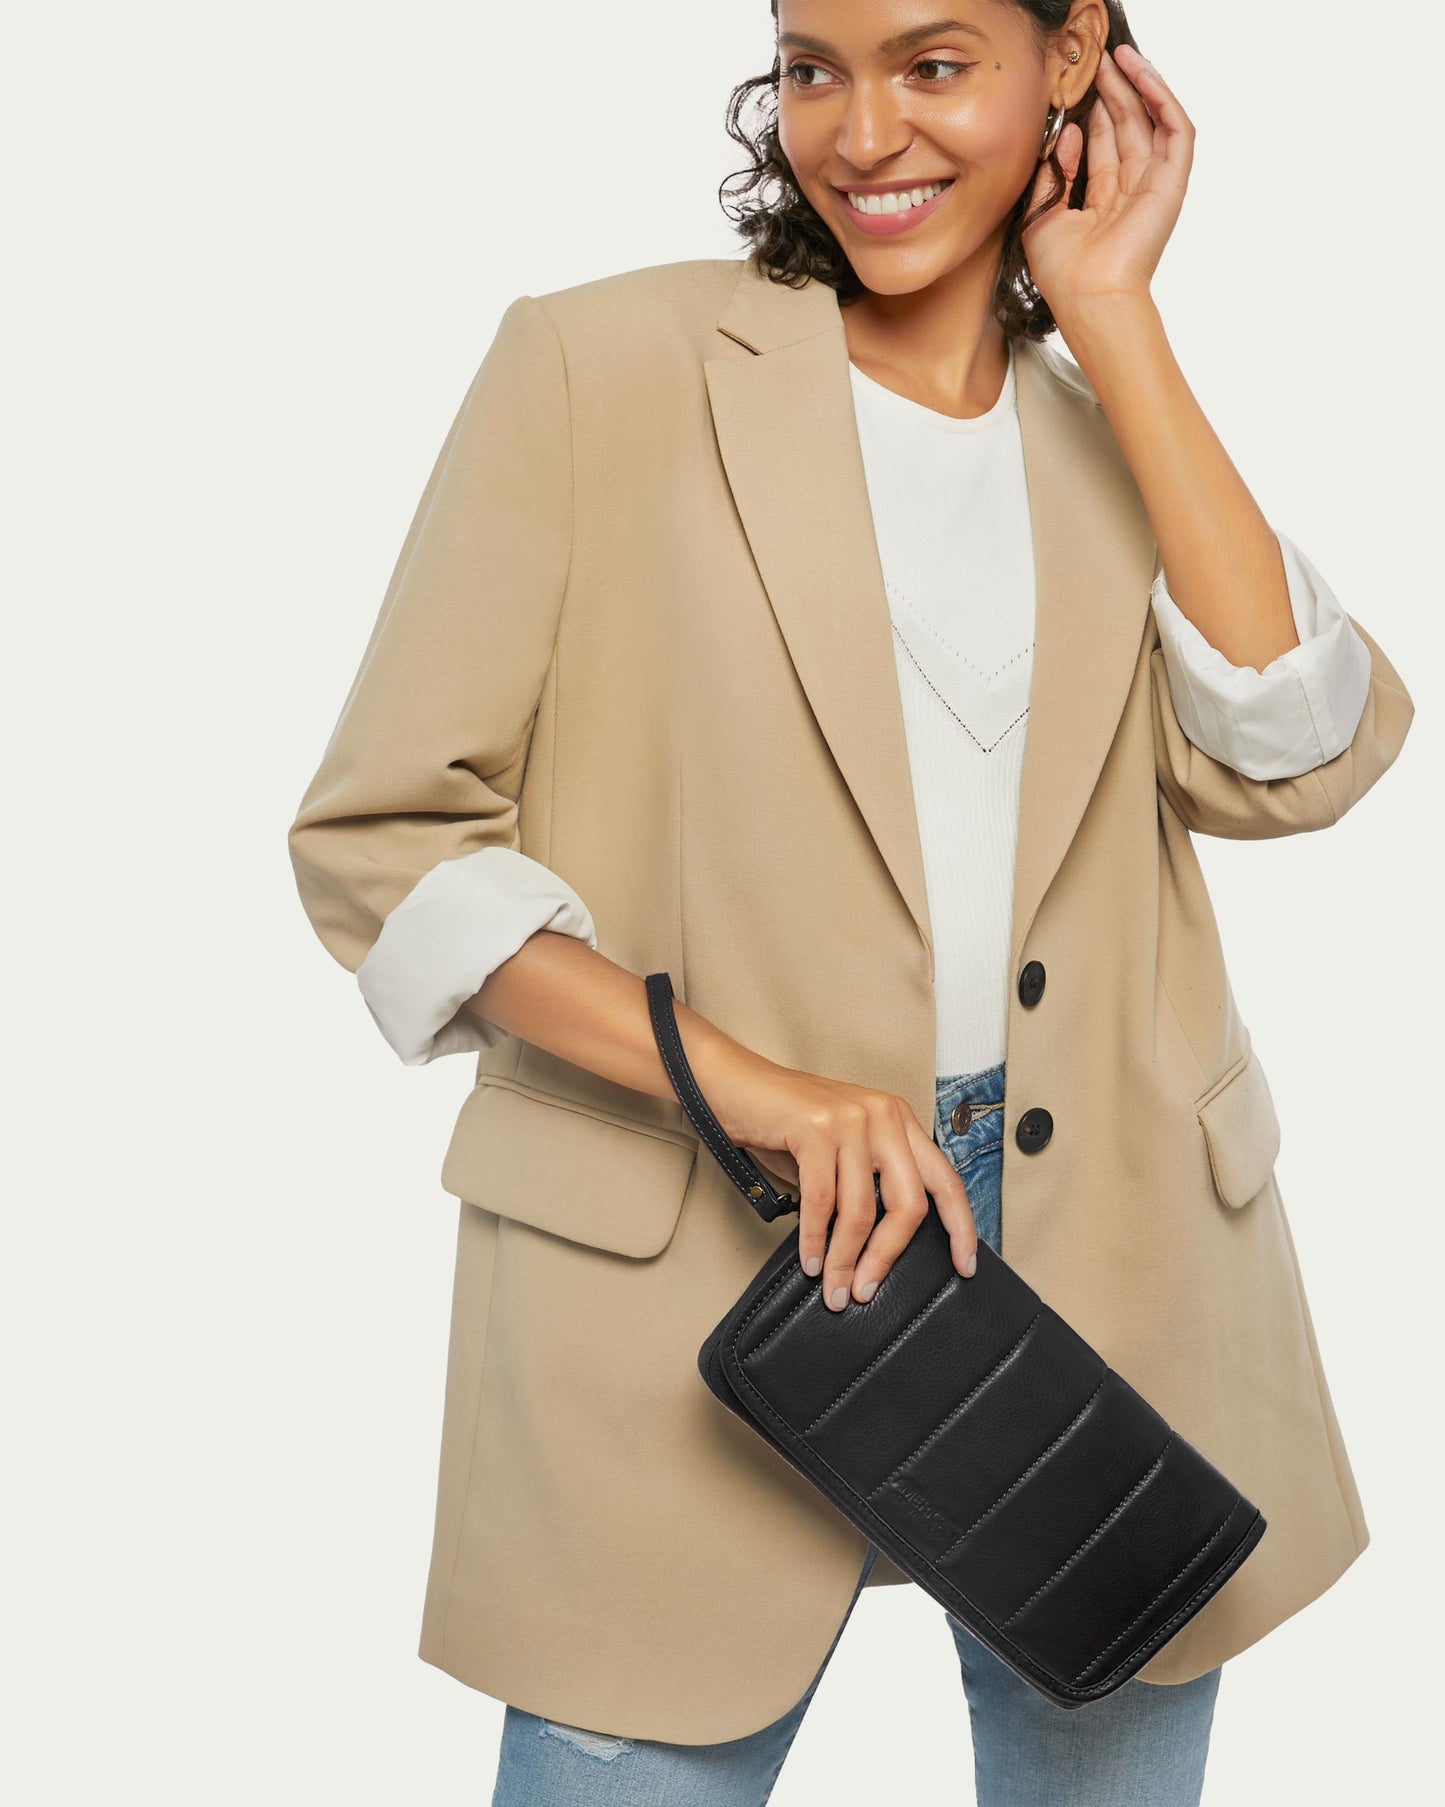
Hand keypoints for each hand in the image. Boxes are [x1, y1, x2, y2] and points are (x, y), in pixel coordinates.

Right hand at [695, 1041, 978, 1311]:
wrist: (732, 1083)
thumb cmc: (784, 1125)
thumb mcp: (840, 1154)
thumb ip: (866, 1187)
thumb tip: (879, 1252)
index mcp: (898, 1121)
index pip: (945, 1180)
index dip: (960, 1227)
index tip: (964, 1267)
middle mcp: (884, 1115)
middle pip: (909, 1204)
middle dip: (888, 1256)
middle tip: (866, 1290)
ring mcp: (852, 1119)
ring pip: (862, 1210)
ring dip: (845, 1258)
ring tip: (833, 1288)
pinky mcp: (816, 1128)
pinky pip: (822, 1201)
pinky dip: (816, 1240)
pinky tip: (811, 1261)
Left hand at [1021, 43, 1193, 320]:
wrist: (1087, 294)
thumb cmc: (1062, 271)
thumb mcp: (1041, 213)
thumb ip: (1052, 173)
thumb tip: (1067, 134)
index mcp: (1103, 201)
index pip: (1101, 145)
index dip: (1092, 113)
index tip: (1077, 87)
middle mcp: (1131, 191)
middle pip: (1126, 127)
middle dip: (1113, 90)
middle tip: (1096, 60)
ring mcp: (1154, 185)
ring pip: (1151, 121)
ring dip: (1138, 86)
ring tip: (1119, 57)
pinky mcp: (1172, 182)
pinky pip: (1176, 130)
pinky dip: (1162, 99)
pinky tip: (1141, 75)